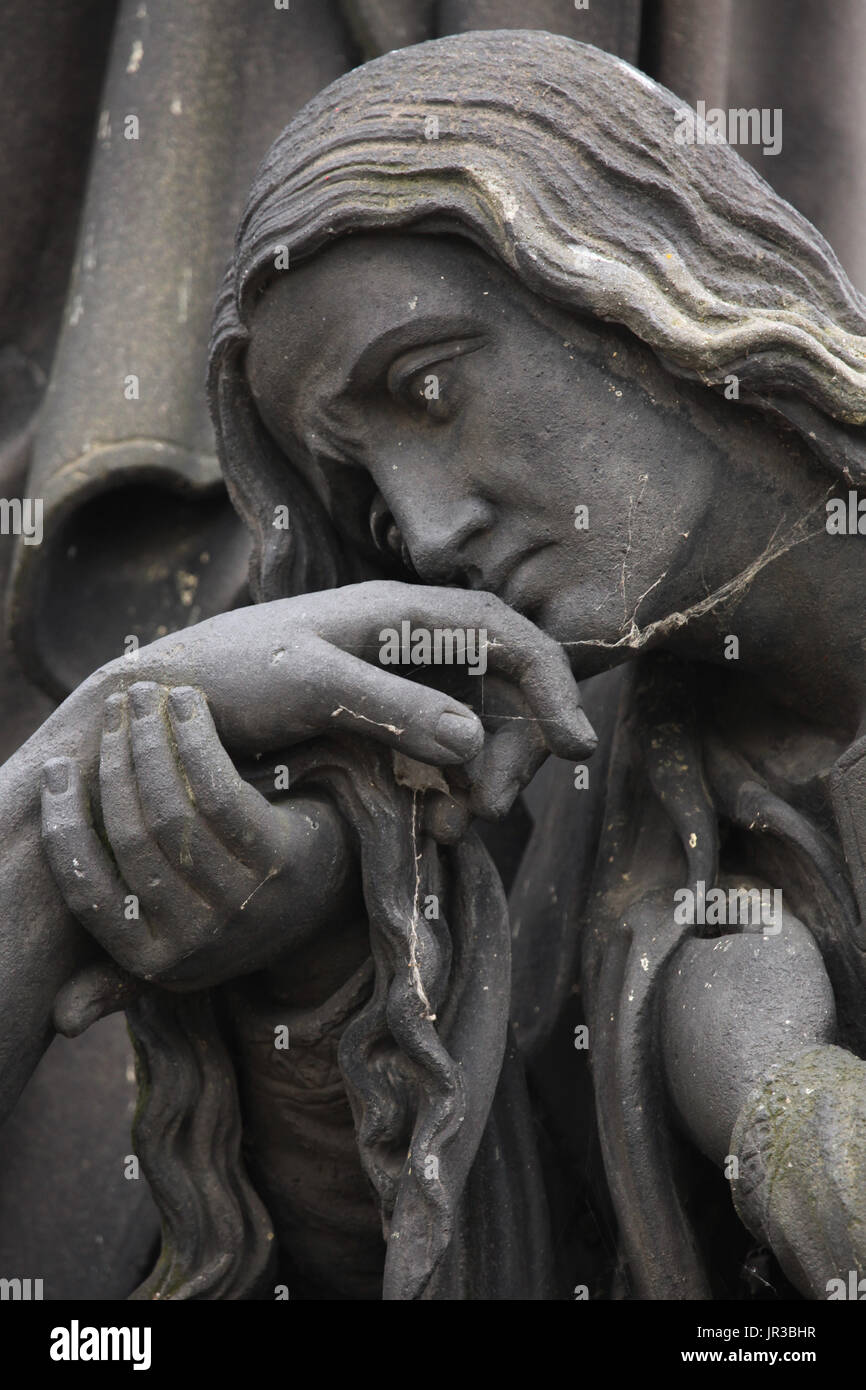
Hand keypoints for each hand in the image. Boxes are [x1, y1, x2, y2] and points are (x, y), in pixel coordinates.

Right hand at [41, 682, 355, 998]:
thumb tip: (58, 1020)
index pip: (89, 895)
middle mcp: (198, 944)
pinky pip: (218, 791)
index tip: (56, 768)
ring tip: (147, 695)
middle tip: (112, 708)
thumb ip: (119, 970)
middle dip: (112, 764)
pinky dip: (196, 742)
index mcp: (157, 964)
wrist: (336, 886)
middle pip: (131, 840)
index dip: (64, 828)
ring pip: (170, 811)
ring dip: (151, 741)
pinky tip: (189, 707)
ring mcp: (243, 905)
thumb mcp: (182, 943)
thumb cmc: (238, 905)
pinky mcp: (281, 862)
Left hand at [76, 580, 596, 821]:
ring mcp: (397, 687)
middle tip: (486, 810)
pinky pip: (439, 759)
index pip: (508, 636)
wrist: (159, 708)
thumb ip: (390, 705)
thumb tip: (476, 742)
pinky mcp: (379, 728)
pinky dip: (447, 791)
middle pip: (504, 691)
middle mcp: (411, 646)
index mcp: (403, 614)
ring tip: (448, 828)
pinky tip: (427, 823)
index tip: (573, 747)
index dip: (552, 685)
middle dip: (513, 750)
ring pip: (476, 732)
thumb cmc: (225, 676)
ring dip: (479, 781)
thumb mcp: (307, 683)